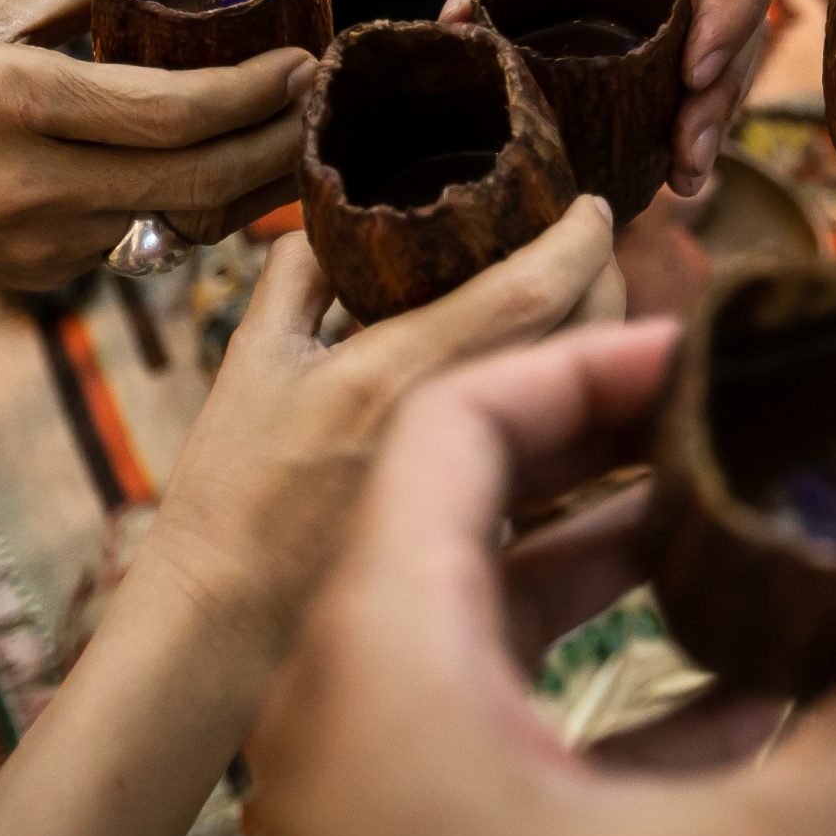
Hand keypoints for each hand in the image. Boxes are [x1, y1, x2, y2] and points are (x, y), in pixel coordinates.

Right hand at [0, 0, 309, 289]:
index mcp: (20, 102)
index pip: (174, 112)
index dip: (255, 93)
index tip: (306, 62)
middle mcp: (38, 182)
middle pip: (201, 182)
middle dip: (280, 148)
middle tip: (324, 107)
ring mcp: (42, 241)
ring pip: (182, 223)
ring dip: (249, 186)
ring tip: (295, 138)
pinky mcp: (42, 276)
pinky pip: (139, 241)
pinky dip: (188, 210)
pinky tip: (219, 174)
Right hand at [137, 194, 619, 663]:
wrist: (225, 632)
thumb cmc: (230, 498)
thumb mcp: (250, 365)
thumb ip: (295, 278)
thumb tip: (331, 221)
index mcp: (394, 373)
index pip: (530, 289)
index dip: (581, 238)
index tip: (594, 203)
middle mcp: (456, 430)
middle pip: (584, 336)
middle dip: (609, 279)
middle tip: (598, 245)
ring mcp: (490, 491)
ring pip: (587, 398)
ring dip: (601, 342)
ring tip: (590, 301)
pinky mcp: (500, 539)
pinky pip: (572, 460)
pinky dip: (580, 411)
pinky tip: (566, 387)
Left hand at [249, 321, 835, 835]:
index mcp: (381, 643)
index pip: (458, 418)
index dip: (586, 362)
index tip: (705, 352)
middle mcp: (351, 686)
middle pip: (469, 496)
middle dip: (615, 454)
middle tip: (735, 422)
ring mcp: (367, 769)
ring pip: (486, 610)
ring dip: (619, 566)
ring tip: (748, 537)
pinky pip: (497, 714)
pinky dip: (606, 682)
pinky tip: (738, 704)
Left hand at [451, 0, 786, 196]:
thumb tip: (459, 23)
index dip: (731, 7)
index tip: (695, 70)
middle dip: (721, 84)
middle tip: (686, 163)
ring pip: (721, 12)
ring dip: (706, 91)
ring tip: (681, 173)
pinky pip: (685, 5)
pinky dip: (675, 63)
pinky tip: (654, 125)